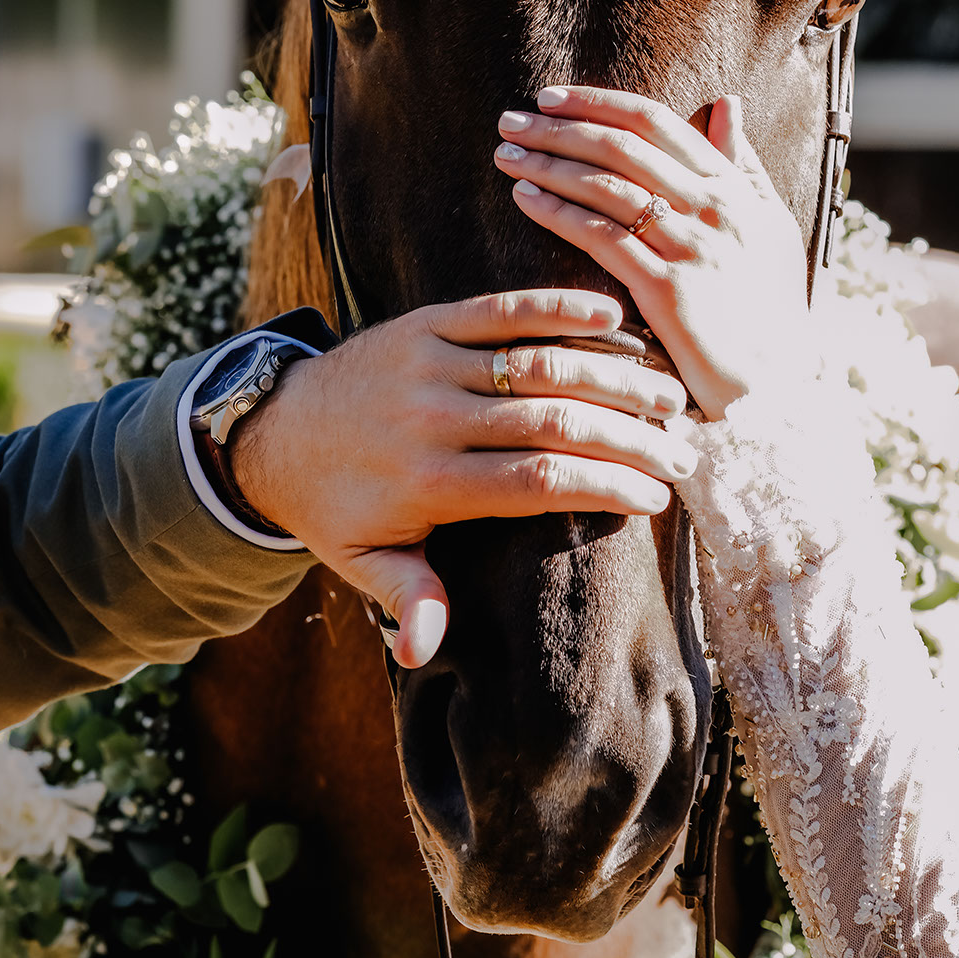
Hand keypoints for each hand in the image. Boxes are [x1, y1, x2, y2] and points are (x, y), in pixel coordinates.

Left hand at [230, 289, 690, 667]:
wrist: (274, 431)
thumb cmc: (335, 506)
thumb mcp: (361, 561)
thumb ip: (405, 598)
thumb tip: (425, 650)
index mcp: (428, 482)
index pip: (536, 481)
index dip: (604, 486)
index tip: (656, 499)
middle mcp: (433, 418)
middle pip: (551, 420)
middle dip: (629, 435)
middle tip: (684, 450)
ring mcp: (430, 363)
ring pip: (536, 361)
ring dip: (611, 372)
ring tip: (668, 392)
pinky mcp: (426, 323)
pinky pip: (499, 311)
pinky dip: (557, 307)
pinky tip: (613, 314)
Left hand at [494, 88, 816, 419]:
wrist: (780, 387)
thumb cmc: (772, 309)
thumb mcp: (772, 226)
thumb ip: (745, 165)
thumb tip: (728, 103)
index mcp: (732, 188)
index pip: (657, 122)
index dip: (597, 103)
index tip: (551, 98)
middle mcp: (714, 209)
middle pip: (623, 147)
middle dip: (561, 127)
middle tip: (511, 120)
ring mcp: (691, 248)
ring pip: (607, 187)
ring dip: (549, 163)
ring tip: (507, 154)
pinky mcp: (669, 291)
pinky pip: (603, 238)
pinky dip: (560, 212)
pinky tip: (526, 199)